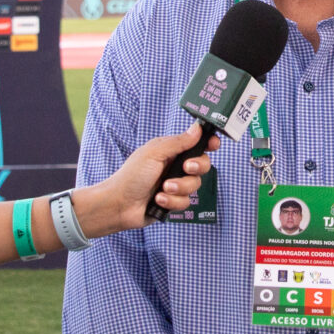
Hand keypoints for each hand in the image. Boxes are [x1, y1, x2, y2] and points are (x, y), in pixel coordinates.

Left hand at [81, 123, 217, 236]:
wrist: (119, 205)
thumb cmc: (131, 176)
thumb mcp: (154, 153)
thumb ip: (178, 142)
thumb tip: (197, 128)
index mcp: (170, 151)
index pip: (196, 144)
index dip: (208, 144)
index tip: (213, 144)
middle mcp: (175, 167)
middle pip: (202, 165)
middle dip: (196, 168)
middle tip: (186, 168)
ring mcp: (175, 185)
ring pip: (195, 186)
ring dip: (179, 188)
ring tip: (162, 189)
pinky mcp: (174, 202)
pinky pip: (186, 202)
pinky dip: (172, 202)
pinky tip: (158, 200)